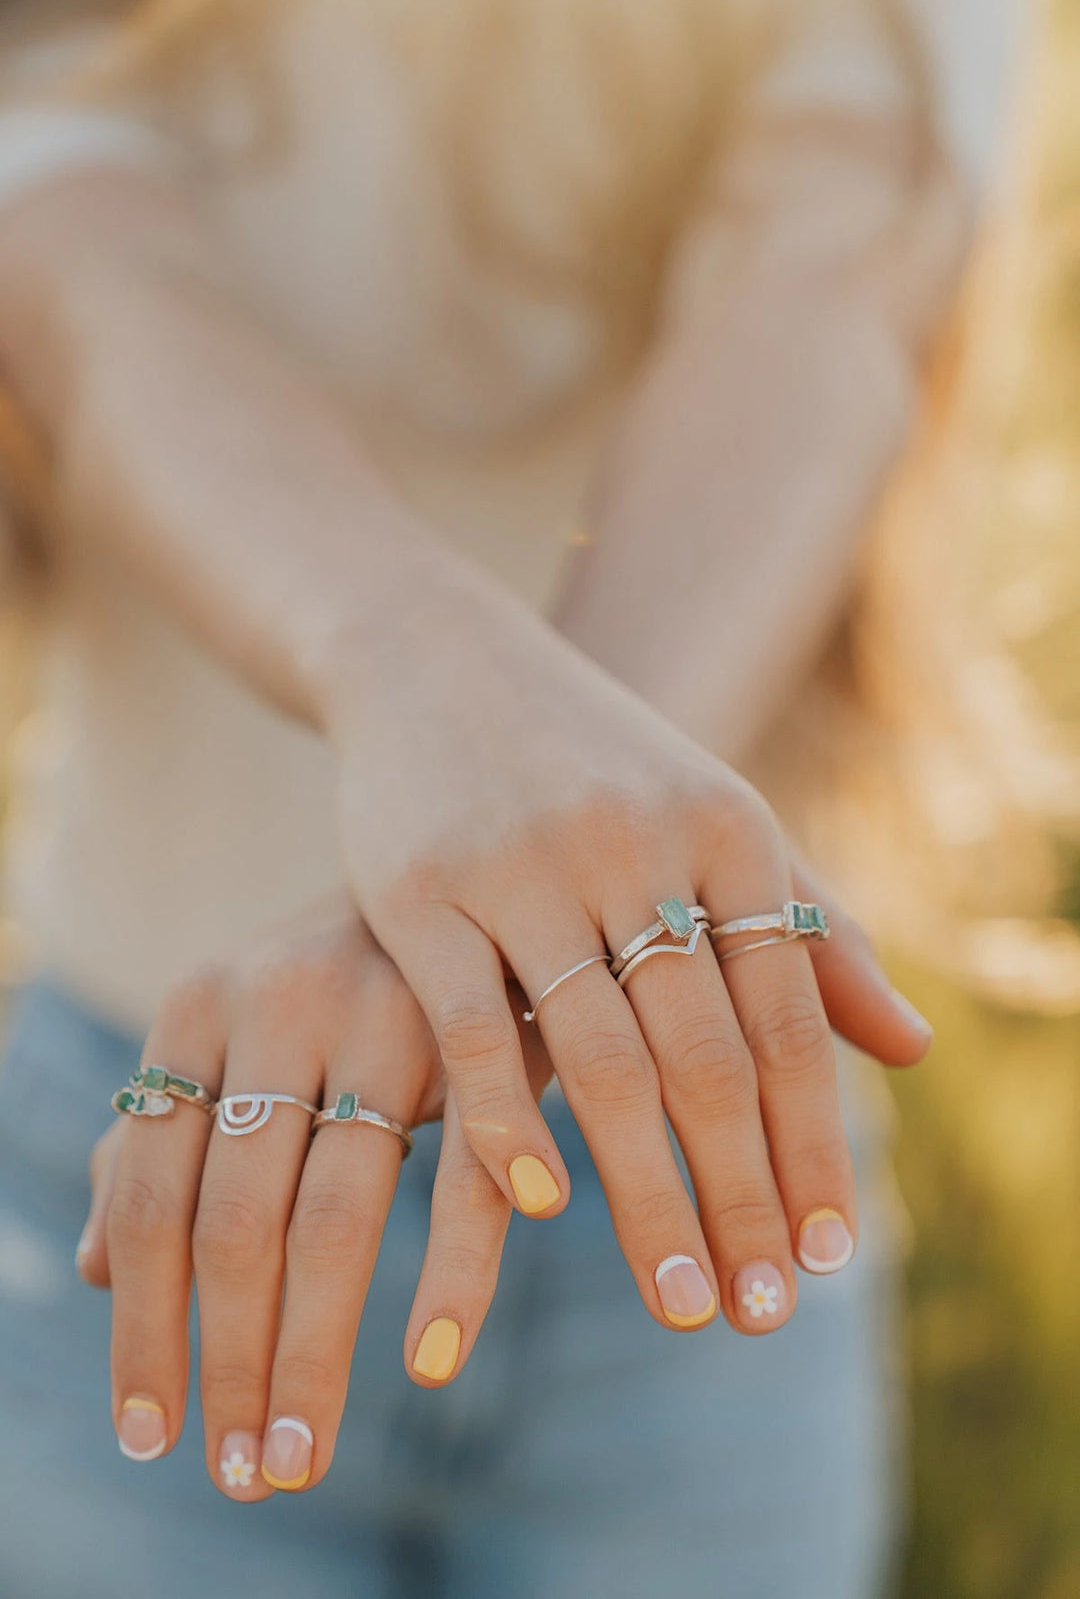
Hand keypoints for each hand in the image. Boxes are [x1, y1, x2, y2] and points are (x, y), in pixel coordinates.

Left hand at [76, 896, 549, 1496]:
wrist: (456, 853)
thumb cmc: (330, 975)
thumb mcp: (231, 1035)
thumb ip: (161, 1137)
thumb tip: (93, 1266)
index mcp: (203, 1004)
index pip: (150, 1193)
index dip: (141, 1325)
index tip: (148, 1435)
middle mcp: (284, 1005)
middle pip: (235, 1221)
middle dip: (229, 1363)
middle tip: (241, 1477)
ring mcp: (391, 1017)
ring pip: (338, 1218)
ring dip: (315, 1354)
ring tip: (300, 1458)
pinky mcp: (490, 1039)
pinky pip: (469, 1181)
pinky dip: (451, 1278)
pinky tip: (427, 1366)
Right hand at [328, 581, 930, 1335]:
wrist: (439, 658)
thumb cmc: (595, 764)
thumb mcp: (717, 826)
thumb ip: (816, 935)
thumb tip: (913, 1052)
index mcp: (728, 828)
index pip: (790, 1017)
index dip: (815, 1142)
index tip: (827, 1257)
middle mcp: (637, 843)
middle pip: (706, 1054)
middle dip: (742, 1195)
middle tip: (761, 1313)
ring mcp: (524, 863)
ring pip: (602, 1056)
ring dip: (648, 1193)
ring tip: (683, 1300)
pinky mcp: (420, 886)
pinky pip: (472, 1022)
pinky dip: (511, 1117)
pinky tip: (546, 1206)